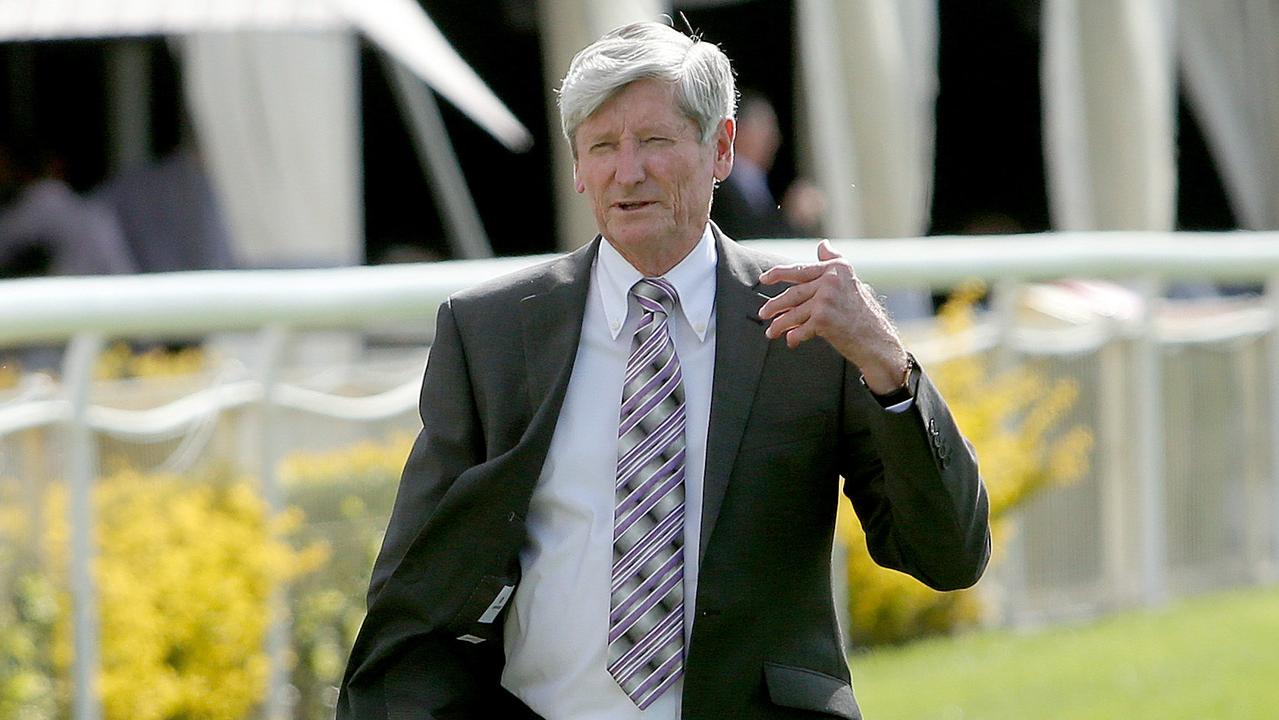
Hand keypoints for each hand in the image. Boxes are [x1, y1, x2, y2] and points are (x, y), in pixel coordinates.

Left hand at [758, 240, 909, 393]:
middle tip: (763, 313)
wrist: (876, 340)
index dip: (778, 274)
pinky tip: (790, 340)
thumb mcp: (850, 281)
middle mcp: (830, 281)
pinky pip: (799, 329)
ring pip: (793, 313)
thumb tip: (823, 244)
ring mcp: (825, 299)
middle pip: (793, 293)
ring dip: (779, 324)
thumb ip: (833, 261)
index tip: (763, 279)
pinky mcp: (822, 319)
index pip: (800, 270)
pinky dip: (793, 336)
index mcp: (836, 269)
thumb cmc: (862, 313)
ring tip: (771, 332)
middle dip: (775, 305)